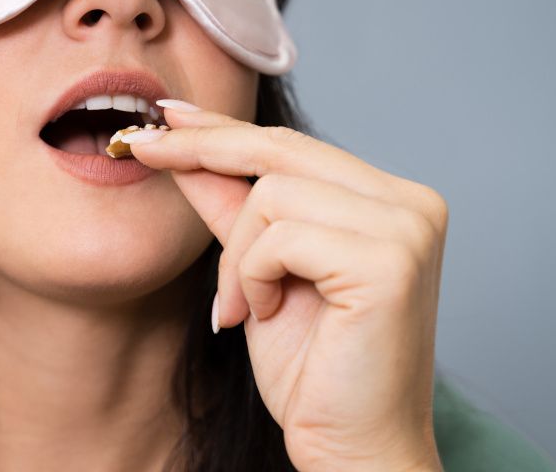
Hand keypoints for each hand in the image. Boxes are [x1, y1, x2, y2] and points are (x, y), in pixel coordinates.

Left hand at [123, 102, 447, 471]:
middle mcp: (411, 202)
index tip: (165, 116)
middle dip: (202, 151)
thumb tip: (181, 145)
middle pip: (281, 150)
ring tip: (247, 307)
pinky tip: (266, 315)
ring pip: (271, 192)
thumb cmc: (314, 370)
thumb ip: (230, 206)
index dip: (222, 128)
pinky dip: (252, 276)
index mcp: (391, 199)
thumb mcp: (257, 270)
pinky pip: (280, 235)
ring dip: (237, 255)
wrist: (351, 448)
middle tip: (144, 150)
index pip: (292, 146)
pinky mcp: (389, 260)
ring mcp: (407, 228)